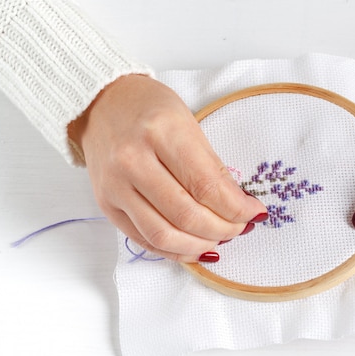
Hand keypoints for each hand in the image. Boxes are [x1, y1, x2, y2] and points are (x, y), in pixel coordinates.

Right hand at [68, 75, 267, 261]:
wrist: (100, 105)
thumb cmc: (150, 110)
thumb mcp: (189, 124)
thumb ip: (212, 168)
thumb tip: (240, 206)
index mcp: (161, 132)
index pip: (206, 186)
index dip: (236, 208)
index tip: (254, 212)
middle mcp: (132, 160)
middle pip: (186, 215)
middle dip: (223, 229)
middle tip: (240, 228)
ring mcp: (115, 186)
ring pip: (164, 235)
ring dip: (200, 245)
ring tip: (219, 238)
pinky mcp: (106, 205)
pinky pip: (144, 240)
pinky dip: (174, 250)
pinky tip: (194, 246)